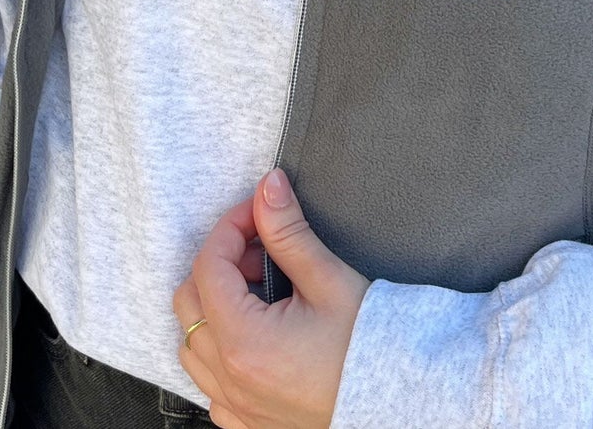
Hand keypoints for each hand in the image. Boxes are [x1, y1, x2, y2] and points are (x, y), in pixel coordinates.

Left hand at [173, 169, 369, 428]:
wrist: (402, 402)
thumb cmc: (368, 347)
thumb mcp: (328, 280)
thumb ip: (288, 232)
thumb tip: (267, 187)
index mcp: (244, 341)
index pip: (208, 265)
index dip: (230, 228)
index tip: (258, 213)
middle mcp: (230, 378)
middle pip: (190, 302)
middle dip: (220, 264)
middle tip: (261, 251)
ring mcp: (236, 405)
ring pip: (192, 344)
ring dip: (214, 308)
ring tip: (260, 292)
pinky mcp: (248, 422)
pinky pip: (209, 384)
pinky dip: (218, 353)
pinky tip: (254, 336)